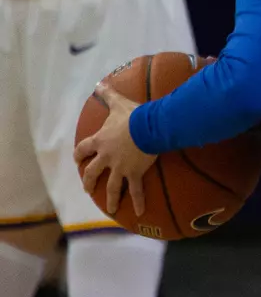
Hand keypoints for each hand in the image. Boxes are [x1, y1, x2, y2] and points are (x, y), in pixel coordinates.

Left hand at [73, 84, 156, 216]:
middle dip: (89, 181)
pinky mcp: (134, 173)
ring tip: (111, 209)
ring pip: (111, 187)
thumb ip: (108, 94)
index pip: (83, 149)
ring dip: (110, 198)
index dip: (79, 155)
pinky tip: (141, 213)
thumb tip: (99, 83)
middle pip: (93, 172)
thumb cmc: (133, 115)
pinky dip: (139, 202)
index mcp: (100, 141)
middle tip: (88, 188)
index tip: (78, 160)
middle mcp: (106, 157)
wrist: (148, 127)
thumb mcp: (118, 103)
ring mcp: (119, 168)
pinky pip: (136, 190)